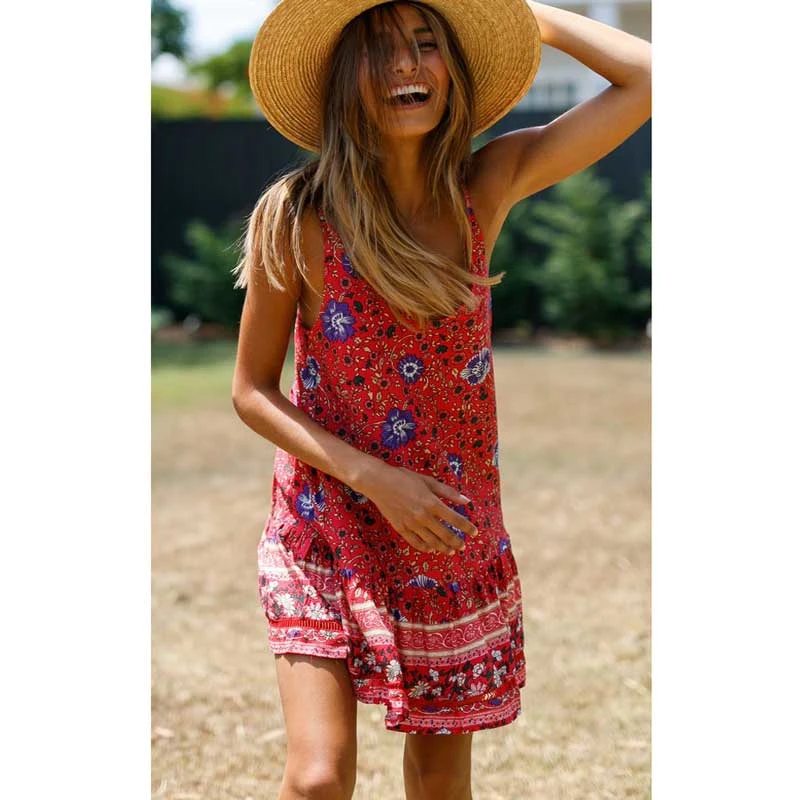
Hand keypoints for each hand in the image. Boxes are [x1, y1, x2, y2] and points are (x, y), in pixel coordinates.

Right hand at [356, 465, 477, 554]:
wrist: (379, 482)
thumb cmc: (404, 478)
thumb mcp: (428, 481)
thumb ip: (448, 492)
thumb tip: (467, 501)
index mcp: (432, 503)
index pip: (456, 519)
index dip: (467, 527)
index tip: (475, 532)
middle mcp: (424, 516)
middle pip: (445, 534)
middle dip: (457, 542)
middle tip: (463, 546)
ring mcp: (411, 524)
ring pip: (432, 541)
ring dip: (443, 548)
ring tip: (451, 551)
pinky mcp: (400, 528)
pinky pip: (415, 542)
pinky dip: (425, 547)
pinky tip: (431, 549)